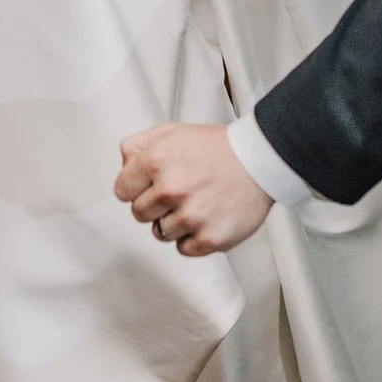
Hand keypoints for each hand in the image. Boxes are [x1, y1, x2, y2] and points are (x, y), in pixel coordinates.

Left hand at [116, 124, 272, 257]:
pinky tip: (206, 217)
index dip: (136, 188)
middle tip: (178, 192)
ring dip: (174, 222)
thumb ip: (138, 147)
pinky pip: (183, 249)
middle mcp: (171, 188)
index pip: (122, 191)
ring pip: (160, 233)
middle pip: (139, 214)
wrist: (259, 160)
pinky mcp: (209, 238)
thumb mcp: (172, 132)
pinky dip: (192, 238)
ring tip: (196, 203)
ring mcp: (191, 216)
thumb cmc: (217, 148)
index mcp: (156, 160)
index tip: (151, 185)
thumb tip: (124, 167)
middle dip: (155, 205)